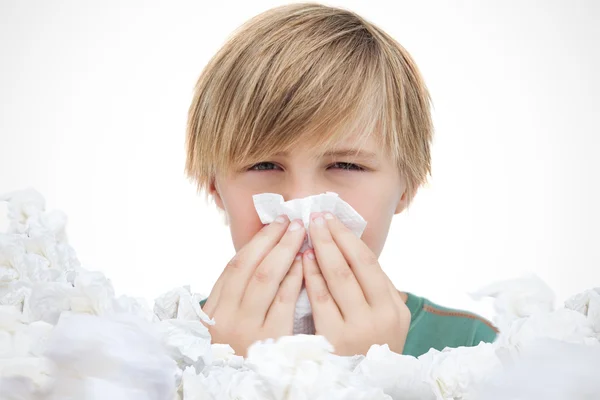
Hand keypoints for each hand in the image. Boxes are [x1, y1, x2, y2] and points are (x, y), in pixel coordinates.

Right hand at [201, 215, 305, 356]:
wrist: (236, 392)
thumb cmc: (236, 355)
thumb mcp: (227, 326)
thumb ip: (236, 297)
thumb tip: (260, 257)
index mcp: (214, 311)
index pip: (235, 266)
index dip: (257, 242)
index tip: (274, 224)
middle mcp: (226, 318)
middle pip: (251, 266)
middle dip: (273, 240)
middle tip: (293, 220)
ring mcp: (247, 330)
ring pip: (266, 279)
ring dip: (286, 252)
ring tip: (302, 234)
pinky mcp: (270, 342)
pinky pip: (284, 302)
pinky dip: (294, 279)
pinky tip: (306, 263)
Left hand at [302, 212, 410, 355]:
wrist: (365, 386)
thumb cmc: (371, 346)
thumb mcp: (386, 319)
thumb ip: (375, 287)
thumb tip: (353, 247)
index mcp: (394, 308)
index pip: (368, 262)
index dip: (347, 237)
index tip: (331, 219)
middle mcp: (380, 317)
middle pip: (350, 266)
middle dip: (329, 237)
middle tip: (314, 217)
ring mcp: (356, 330)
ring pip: (334, 280)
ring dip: (318, 251)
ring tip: (305, 233)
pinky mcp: (333, 340)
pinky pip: (319, 301)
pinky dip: (309, 276)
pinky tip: (301, 261)